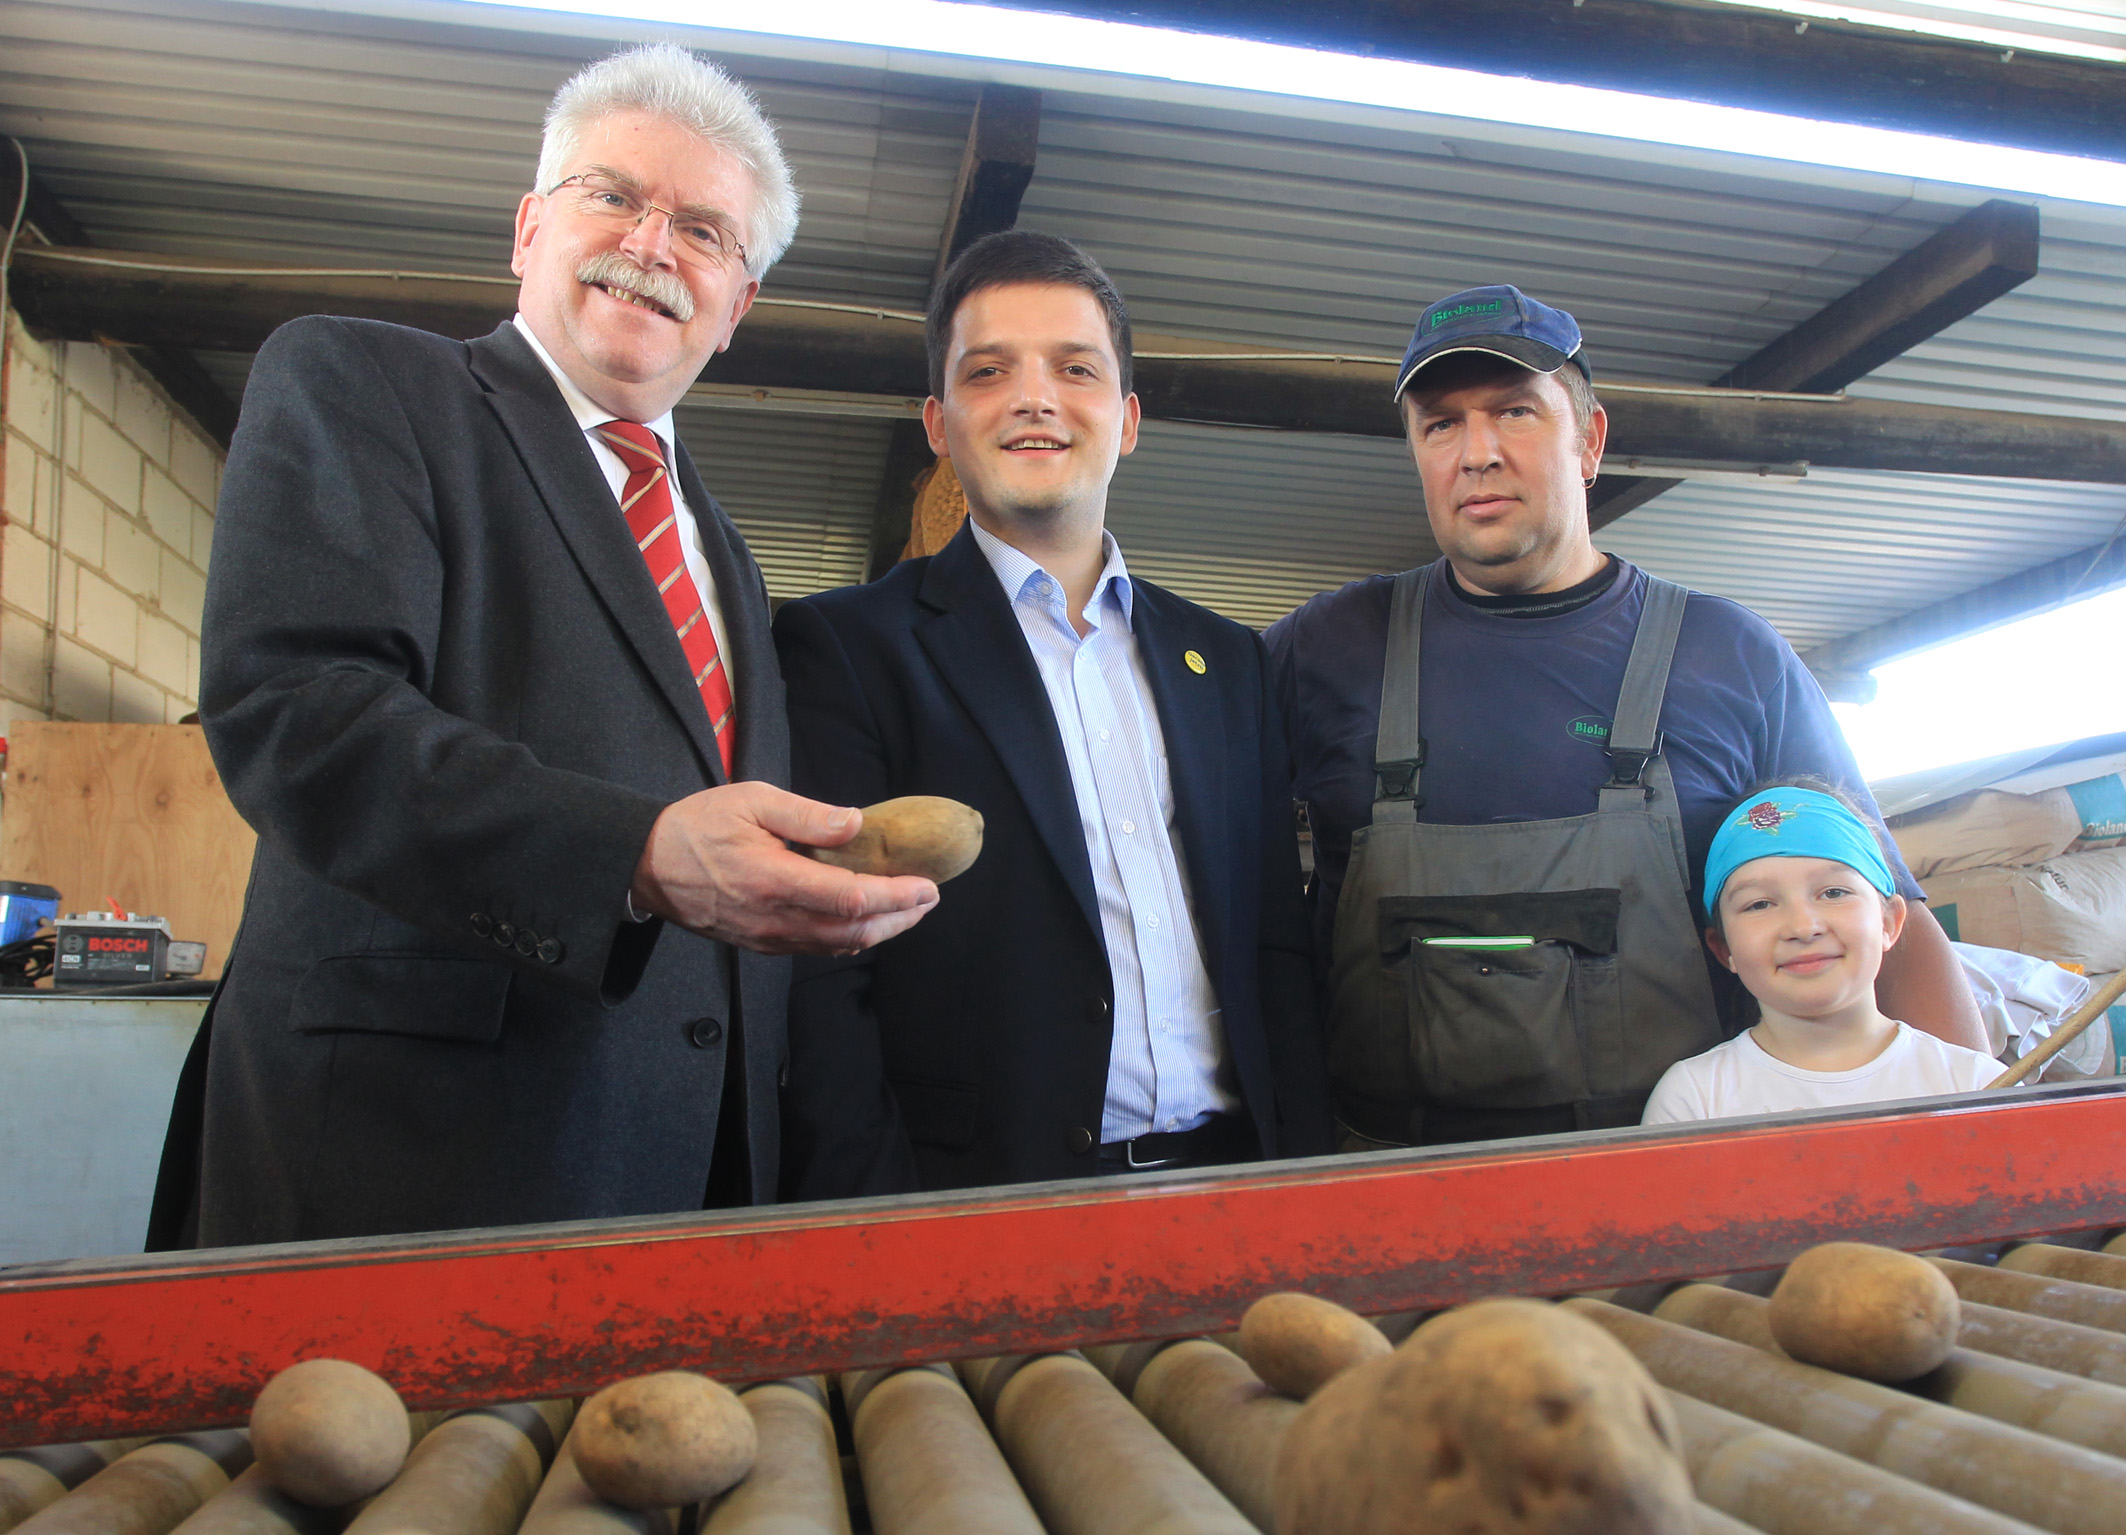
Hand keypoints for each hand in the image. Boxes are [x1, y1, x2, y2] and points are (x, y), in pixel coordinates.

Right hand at [630, 783, 938, 954]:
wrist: (647, 865)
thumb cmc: (698, 826)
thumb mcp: (751, 800)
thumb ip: (806, 815)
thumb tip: (854, 823)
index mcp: (774, 879)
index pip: (850, 898)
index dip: (895, 896)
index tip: (926, 886)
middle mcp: (774, 918)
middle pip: (853, 931)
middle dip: (899, 918)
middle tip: (929, 900)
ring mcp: (767, 937)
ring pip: (836, 944)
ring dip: (879, 931)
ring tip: (907, 911)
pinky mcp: (760, 943)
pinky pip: (814, 947)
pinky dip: (848, 937)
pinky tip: (866, 922)